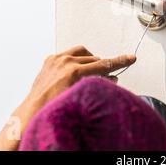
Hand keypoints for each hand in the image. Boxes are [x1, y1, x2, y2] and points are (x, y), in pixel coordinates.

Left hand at [0, 45, 135, 149]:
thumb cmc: (56, 108)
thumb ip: (100, 85)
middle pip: (95, 60)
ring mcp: (57, 59)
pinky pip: (70, 53)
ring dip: (89, 62)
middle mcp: (65, 62)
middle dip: (102, 69)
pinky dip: (76, 59)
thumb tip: (111, 80)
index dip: (120, 61)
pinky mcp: (51, 59)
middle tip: (105, 79)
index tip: (131, 58)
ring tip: (90, 73)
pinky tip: (76, 70)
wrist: (34, 111)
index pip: (104, 64)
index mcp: (74, 71)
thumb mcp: (83, 97)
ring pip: (83, 53)